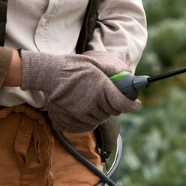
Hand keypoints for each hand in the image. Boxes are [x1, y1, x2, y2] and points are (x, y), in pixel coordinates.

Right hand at [19, 51, 140, 132]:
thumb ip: (113, 69)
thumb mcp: (96, 62)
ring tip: (95, 100)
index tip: (135, 103)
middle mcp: (94, 103)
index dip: (132, 105)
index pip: (123, 104)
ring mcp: (83, 113)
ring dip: (102, 112)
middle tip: (111, 98)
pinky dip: (91, 118)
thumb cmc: (75, 66)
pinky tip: (87, 108)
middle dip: (115, 106)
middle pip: (113, 112)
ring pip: (101, 119)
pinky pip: (89, 124)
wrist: (51, 74)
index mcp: (102, 88)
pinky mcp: (74, 118)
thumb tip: (128, 74)